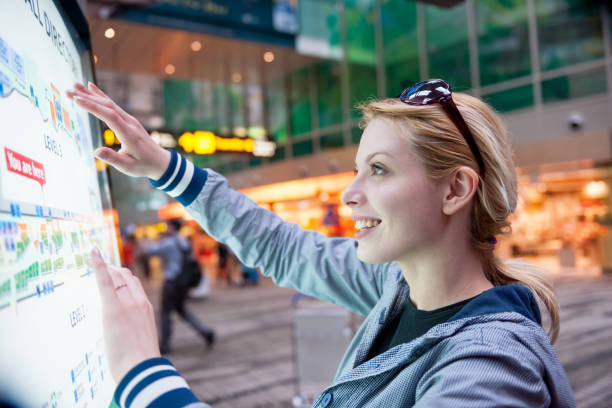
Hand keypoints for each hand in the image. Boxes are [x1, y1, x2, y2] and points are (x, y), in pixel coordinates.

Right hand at [67, 82, 169, 179]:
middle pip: (107, 106)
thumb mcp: (128, 167)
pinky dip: (101, 96)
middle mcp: (129, 123)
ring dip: (91, 94)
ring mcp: (129, 120)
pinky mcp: (128, 120)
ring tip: (74, 86)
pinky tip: (90, 87)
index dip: (93, 107)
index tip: (77, 100)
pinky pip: (113, 106)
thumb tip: (95, 152)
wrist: (160, 161)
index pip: (109, 116)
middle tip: (67, 91)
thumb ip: (113, 158)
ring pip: (109, 104)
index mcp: (129, 134)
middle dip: (87, 98)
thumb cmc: (143, 165)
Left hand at [90, 248, 160, 381]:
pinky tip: (93, 253)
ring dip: (105, 269)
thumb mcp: (142, 340)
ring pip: (116, 277)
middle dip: (112, 270)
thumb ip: (135, 330)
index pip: (134, 284)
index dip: (122, 277)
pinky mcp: (114, 309)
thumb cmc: (140, 361)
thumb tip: (128, 333)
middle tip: (98, 267)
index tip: (115, 272)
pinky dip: (99, 265)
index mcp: (146, 308)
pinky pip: (106, 282)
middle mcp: (139, 301)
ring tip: (94, 261)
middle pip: (125, 277)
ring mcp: (128, 303)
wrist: (142, 369)